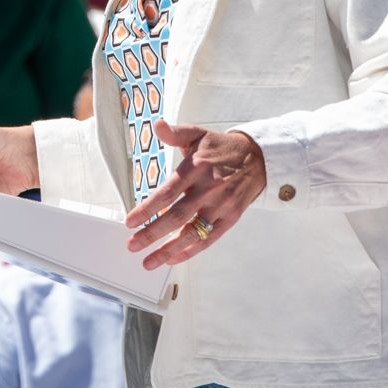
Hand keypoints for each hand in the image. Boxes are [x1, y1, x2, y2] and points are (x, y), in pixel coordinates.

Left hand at [123, 119, 265, 268]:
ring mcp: (220, 207)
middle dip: (152, 233)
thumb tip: (157, 125)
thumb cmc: (220, 148)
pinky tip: (173, 258)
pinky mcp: (230, 219)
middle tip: (132, 245)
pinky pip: (208, 239)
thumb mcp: (197, 134)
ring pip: (192, 233)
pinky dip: (190, 251)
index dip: (148, 209)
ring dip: (168, 249)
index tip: (130, 221)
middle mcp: (208, 190)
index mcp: (196, 169)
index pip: (168, 192)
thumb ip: (175, 133)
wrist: (257, 159)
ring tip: (149, 262)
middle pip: (177, 216)